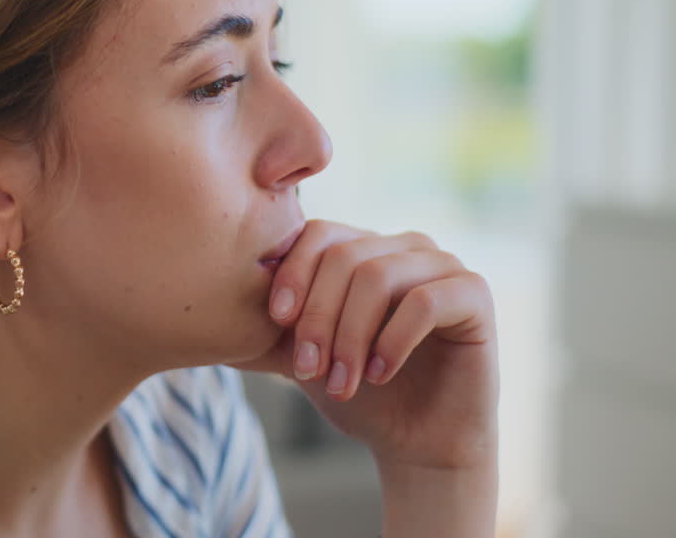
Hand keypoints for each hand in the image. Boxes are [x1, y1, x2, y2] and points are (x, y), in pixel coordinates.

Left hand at [230, 219, 498, 470]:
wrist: (418, 443)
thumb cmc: (358, 395)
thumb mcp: (300, 356)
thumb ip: (268, 325)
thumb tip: (201, 303)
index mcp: (362, 248)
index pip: (317, 233)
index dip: (292, 272)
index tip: (276, 320)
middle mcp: (402, 246)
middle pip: (344, 256)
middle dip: (318, 318)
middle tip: (308, 370)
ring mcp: (442, 264)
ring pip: (379, 277)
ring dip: (350, 336)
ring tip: (341, 382)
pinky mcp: (474, 293)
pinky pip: (425, 300)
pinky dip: (392, 341)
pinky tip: (379, 375)